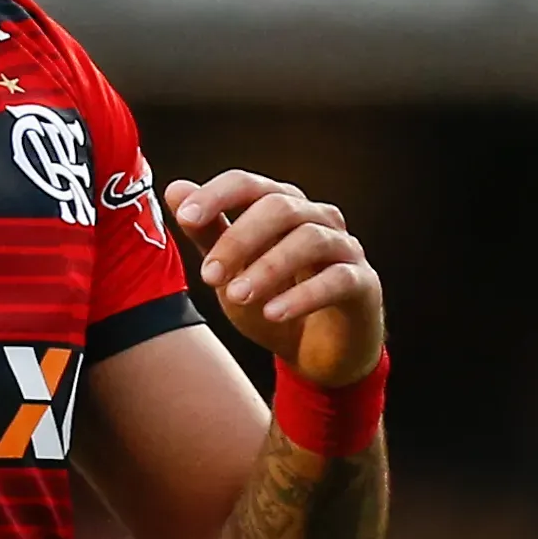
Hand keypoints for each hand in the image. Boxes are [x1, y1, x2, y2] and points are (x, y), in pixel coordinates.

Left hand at [167, 170, 384, 387]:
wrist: (315, 354)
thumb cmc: (272, 301)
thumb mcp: (231, 272)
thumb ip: (208, 233)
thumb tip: (175, 189)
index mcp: (281, 206)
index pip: (249, 184)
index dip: (218, 195)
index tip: (186, 216)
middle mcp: (316, 217)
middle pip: (279, 206)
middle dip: (239, 239)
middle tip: (209, 276)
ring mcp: (344, 247)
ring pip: (309, 239)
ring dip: (269, 267)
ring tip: (238, 296)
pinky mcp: (363, 283)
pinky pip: (337, 279)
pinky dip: (303, 295)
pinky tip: (275, 314)